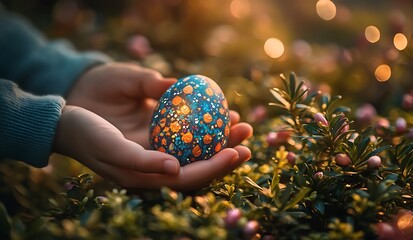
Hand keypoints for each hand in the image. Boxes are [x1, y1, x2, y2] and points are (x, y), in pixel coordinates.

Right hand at [64, 63, 252, 190]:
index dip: (216, 168)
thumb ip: (142, 163)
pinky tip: (216, 113)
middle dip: (227, 152)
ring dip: (220, 138)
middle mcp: (158, 169)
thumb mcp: (112, 148)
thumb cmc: (87, 135)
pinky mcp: (156, 137)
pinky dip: (203, 127)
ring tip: (239, 122)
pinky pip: (186, 134)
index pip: (190, 178)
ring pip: (197, 149)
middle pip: (201, 164)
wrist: (68, 122)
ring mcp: (159, 153)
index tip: (236, 151)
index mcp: (149, 178)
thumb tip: (176, 169)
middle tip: (248, 134)